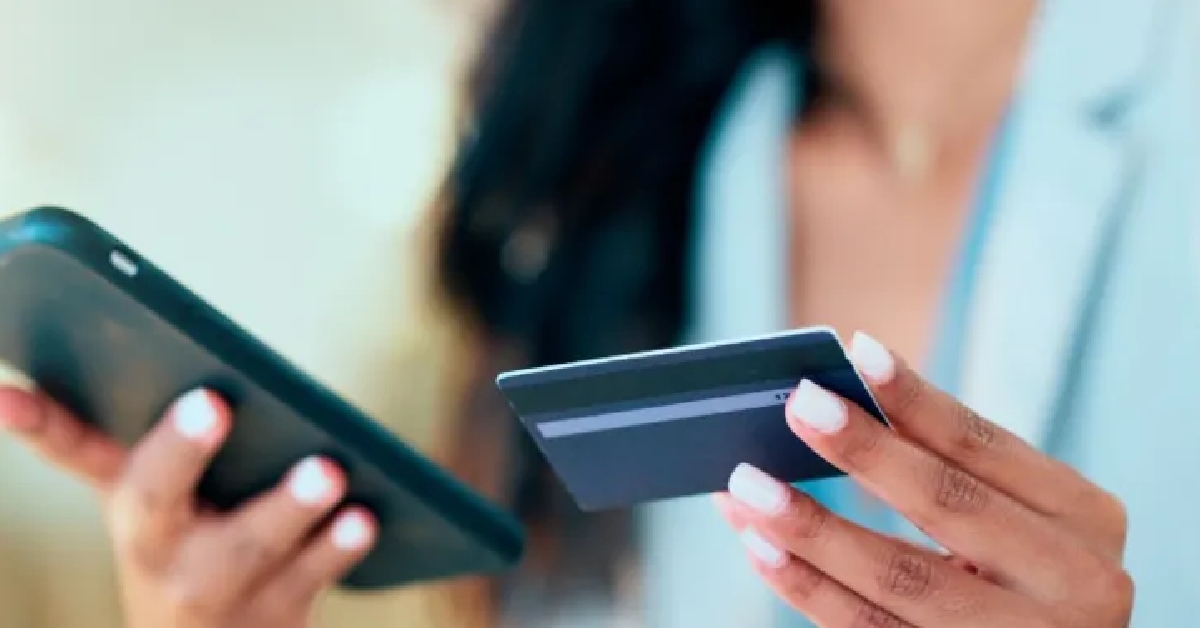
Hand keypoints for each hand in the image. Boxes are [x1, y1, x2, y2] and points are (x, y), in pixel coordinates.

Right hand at [0, 386, 377, 627]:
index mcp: (130, 498)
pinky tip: (364, 518)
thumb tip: (228, 374)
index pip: (70, 448)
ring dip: (285, 507)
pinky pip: (306, 579)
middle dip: (179, 451)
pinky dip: (336, 549)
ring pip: (245, 545)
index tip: (5, 396)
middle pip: (155, 496)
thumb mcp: (176, 500)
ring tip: (328, 470)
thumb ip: (187, 442)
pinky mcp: (270, 616)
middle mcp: (154, 545)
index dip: (36, 423)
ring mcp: (208, 588)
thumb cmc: (203, 544)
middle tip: (211, 403)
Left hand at [716, 331, 1131, 626]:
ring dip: (812, 528)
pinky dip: (809, 588)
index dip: (919, 400)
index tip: (857, 352)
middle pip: (949, 506)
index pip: (988, 446)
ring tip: (746, 488)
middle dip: (865, 452)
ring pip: (901, 579)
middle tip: (797, 406)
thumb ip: (943, 470)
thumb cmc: (1015, 574)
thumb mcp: (1012, 519)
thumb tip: (829, 405)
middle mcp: (1076, 584)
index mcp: (1086, 518)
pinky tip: (762, 550)